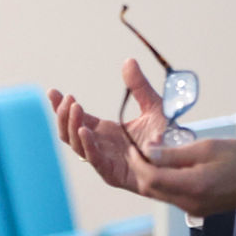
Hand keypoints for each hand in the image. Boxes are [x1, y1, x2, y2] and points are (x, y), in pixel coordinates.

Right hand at [49, 59, 169, 193]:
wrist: (183, 162)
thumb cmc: (169, 140)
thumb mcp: (154, 107)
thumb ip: (139, 86)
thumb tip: (128, 61)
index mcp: (105, 133)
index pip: (76, 119)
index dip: (62, 107)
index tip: (52, 92)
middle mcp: (101, 146)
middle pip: (69, 133)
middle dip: (63, 115)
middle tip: (67, 99)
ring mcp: (105, 161)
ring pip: (77, 145)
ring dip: (72, 126)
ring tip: (74, 107)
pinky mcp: (113, 174)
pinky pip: (95, 160)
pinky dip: (87, 145)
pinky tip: (84, 129)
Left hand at [138, 139, 235, 216]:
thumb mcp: (207, 147)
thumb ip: (174, 153)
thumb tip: (148, 152)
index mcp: (193, 187)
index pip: (151, 178)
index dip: (138, 163)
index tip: (133, 148)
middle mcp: (189, 203)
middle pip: (151, 189)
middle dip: (141, 169)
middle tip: (139, 149)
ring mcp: (193, 209)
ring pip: (159, 194)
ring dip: (151, 175)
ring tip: (153, 154)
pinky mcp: (197, 209)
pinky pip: (172, 196)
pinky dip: (164, 181)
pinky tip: (168, 166)